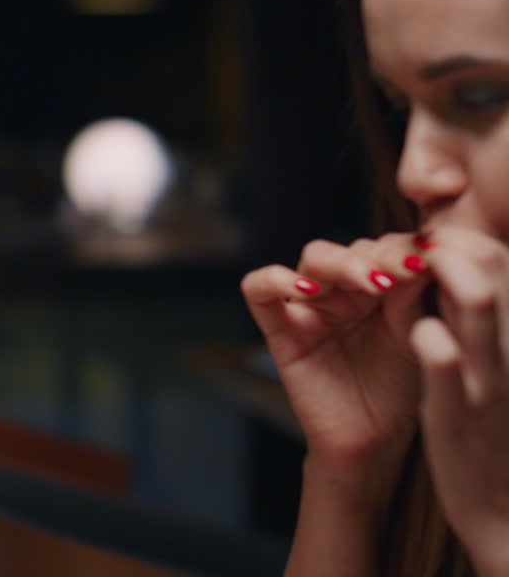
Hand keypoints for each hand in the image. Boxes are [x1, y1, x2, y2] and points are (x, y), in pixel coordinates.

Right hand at [241, 234, 429, 483]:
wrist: (374, 442)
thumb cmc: (399, 391)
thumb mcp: (415, 335)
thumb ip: (412, 296)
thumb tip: (422, 253)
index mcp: (378, 287)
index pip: (384, 248)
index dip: (405, 250)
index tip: (431, 261)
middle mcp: (342, 291)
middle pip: (350, 247)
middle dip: (379, 255)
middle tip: (404, 271)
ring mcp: (309, 307)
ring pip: (313, 258)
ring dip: (342, 263)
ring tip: (371, 283)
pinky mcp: (280, 330)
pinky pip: (258, 290)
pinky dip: (275, 280)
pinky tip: (306, 291)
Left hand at [410, 226, 508, 575]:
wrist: (502, 509)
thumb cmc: (493, 428)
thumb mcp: (496, 367)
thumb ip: (480, 322)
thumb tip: (457, 272)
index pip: (503, 261)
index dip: (467, 240)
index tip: (436, 245)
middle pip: (491, 266)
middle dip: (451, 244)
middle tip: (419, 252)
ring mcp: (488, 379)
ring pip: (476, 302)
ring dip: (445, 275)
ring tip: (419, 271)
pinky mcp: (456, 411)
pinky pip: (443, 356)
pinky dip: (428, 336)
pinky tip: (416, 333)